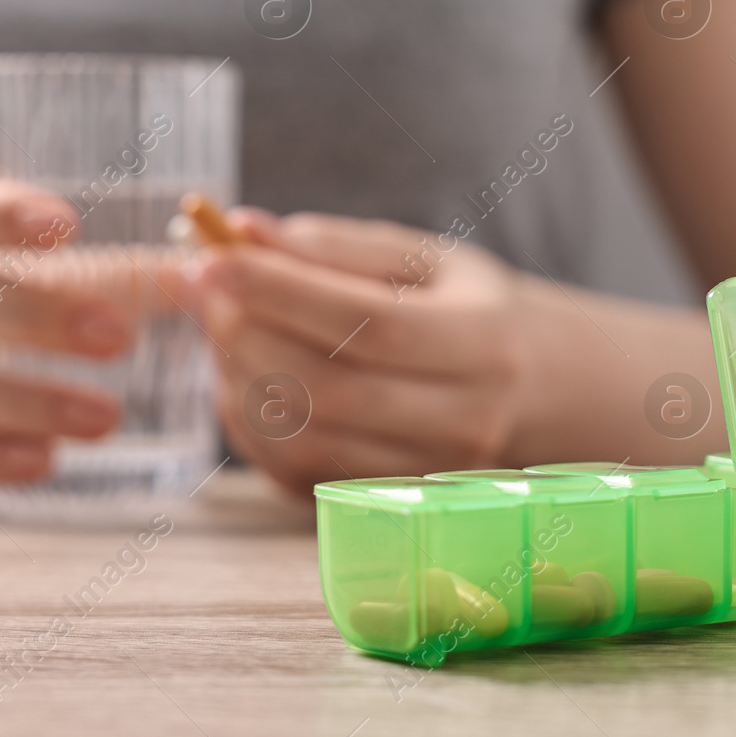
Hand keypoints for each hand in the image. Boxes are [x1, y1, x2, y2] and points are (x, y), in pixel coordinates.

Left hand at [192, 211, 529, 494]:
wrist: (529, 389)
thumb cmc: (466, 308)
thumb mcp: (425, 258)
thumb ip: (338, 246)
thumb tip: (246, 233)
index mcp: (484, 344)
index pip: (370, 324)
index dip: (283, 292)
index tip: (217, 256)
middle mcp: (464, 421)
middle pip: (330, 389)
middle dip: (249, 333)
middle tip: (206, 284)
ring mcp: (424, 475)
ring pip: (304, 436)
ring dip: (240, 375)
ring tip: (223, 320)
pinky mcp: (383, 504)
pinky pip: (294, 467)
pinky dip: (250, 419)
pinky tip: (243, 370)